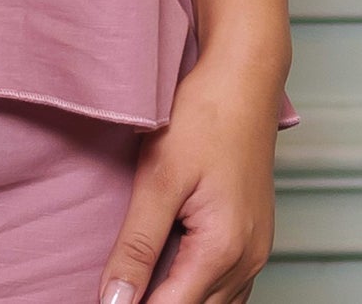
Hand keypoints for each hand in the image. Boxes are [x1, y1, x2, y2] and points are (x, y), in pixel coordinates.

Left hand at [96, 49, 284, 302]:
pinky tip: (169, 270)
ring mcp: (255, 251)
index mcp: (223, 250)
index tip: (106, 299)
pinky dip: (197, 287)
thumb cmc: (204, 117)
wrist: (243, 79)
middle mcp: (247, 261)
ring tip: (138, 279)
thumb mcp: (158, 178)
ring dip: (177, 297)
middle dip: (154, 303)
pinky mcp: (253, 238)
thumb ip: (137, 245)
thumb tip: (114, 300)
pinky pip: (227, 286)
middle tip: (116, 289)